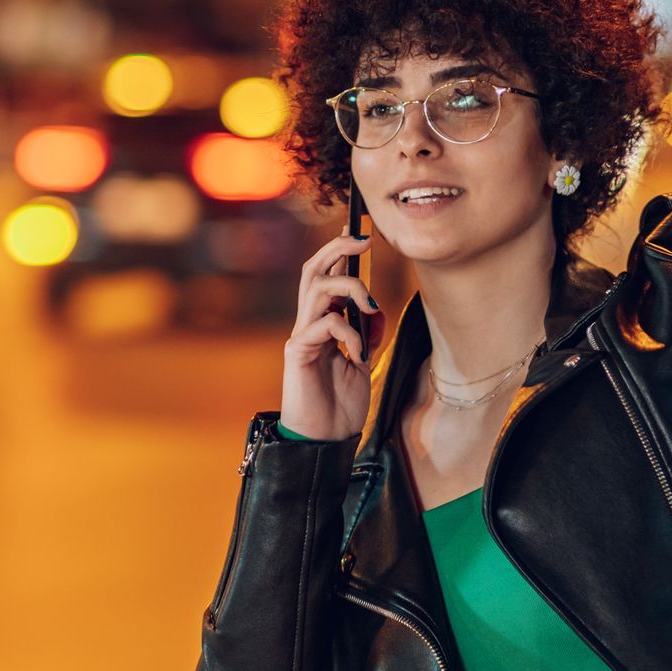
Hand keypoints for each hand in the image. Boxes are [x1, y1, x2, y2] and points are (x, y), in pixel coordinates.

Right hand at [278, 225, 387, 441]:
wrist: (324, 440)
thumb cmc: (341, 405)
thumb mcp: (363, 362)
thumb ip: (366, 334)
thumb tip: (373, 309)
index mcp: (324, 322)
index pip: (327, 275)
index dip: (339, 249)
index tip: (359, 230)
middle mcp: (309, 323)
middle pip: (314, 269)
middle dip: (338, 247)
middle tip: (363, 239)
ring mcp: (301, 335)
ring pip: (317, 287)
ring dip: (350, 288)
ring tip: (371, 307)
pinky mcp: (298, 352)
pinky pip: (325, 324)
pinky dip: (349, 332)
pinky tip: (359, 355)